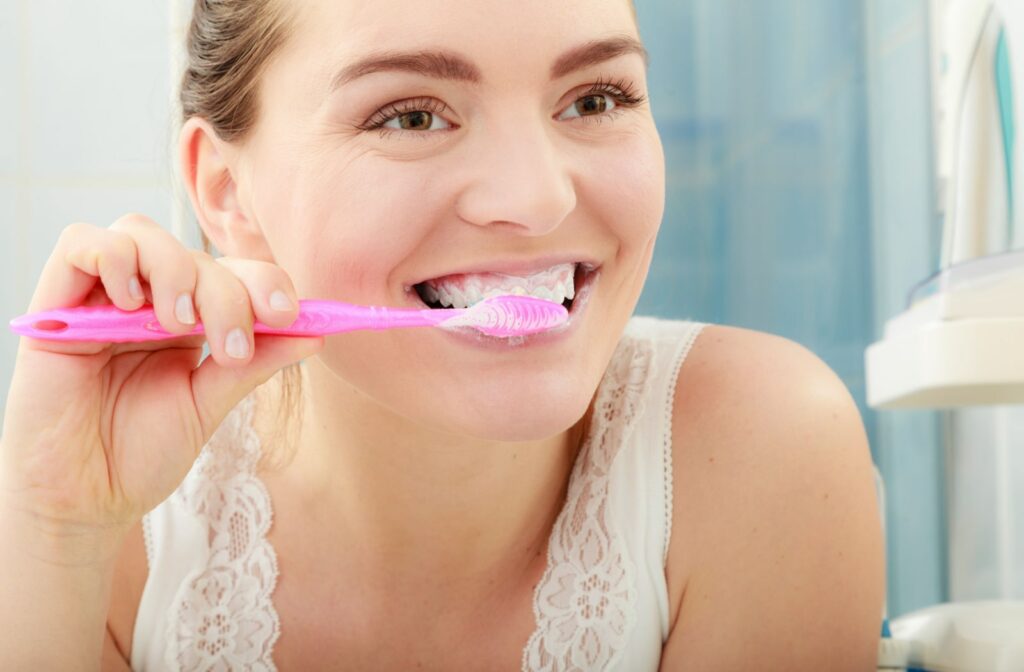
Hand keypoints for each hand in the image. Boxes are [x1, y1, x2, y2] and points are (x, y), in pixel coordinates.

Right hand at [0, 214, 321, 552]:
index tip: (288, 315)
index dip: (265, 282)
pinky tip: (131, 304)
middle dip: (228, 294)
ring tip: (177, 327)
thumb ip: (255, 363)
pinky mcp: (54, 304)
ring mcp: (100, 297)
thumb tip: (316, 333)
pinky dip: (115, 259)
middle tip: (233, 348)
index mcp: (188, 320)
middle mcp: (146, 300)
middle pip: (196, 255)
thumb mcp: (210, 404)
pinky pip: (81, 242)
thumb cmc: (141, 455)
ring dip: (176, 272)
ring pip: (142, 233)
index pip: (233, 273)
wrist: (83, 500)